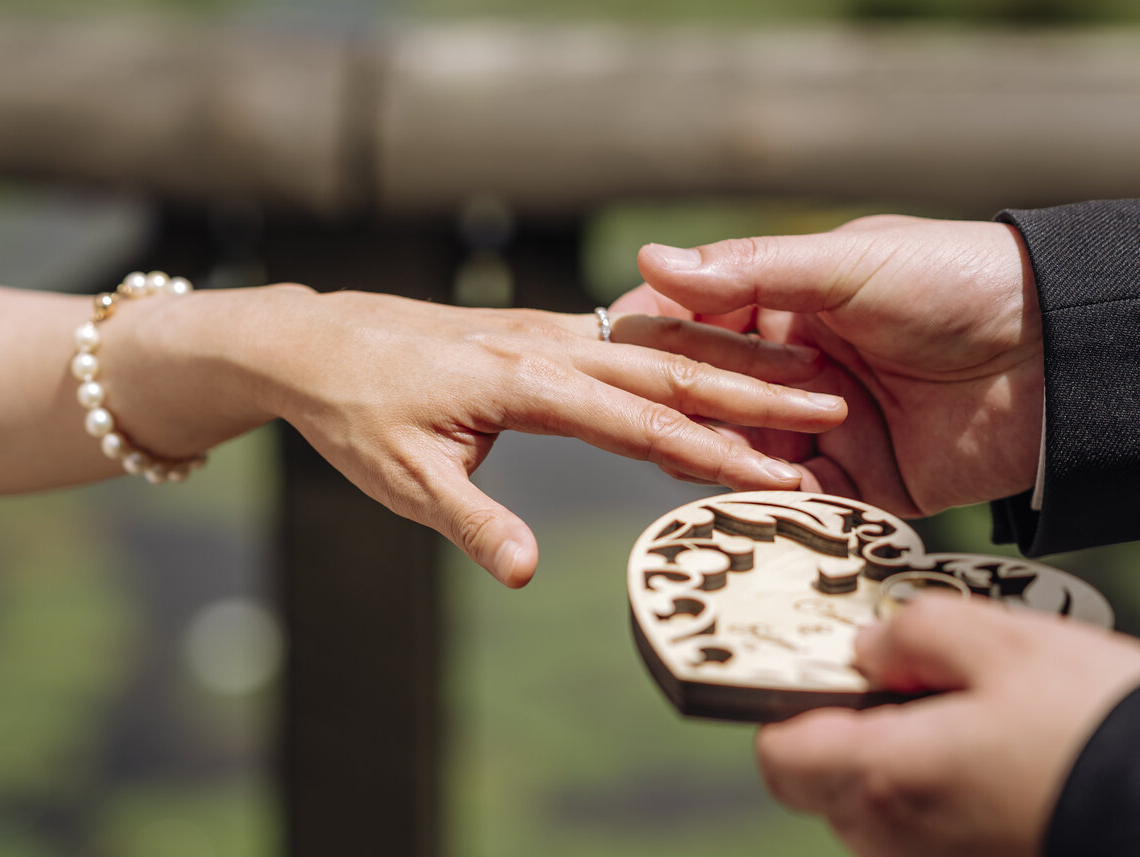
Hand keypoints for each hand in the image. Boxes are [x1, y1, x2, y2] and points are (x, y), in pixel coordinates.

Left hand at [108, 288, 845, 586]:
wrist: (314, 340)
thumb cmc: (356, 411)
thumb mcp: (404, 477)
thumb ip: (471, 521)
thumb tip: (528, 573)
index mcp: (524, 381)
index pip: (641, 422)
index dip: (716, 453)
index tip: (781, 475)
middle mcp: (547, 346)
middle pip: (670, 368)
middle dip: (756, 391)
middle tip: (833, 407)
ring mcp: (544, 332)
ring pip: (656, 345)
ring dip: (731, 361)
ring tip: (802, 375)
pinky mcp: (536, 333)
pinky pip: (625, 340)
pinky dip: (682, 351)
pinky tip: (715, 359)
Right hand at [611, 215, 1044, 515]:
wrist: (1060, 354)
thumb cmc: (958, 280)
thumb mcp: (848, 263)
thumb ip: (751, 270)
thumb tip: (649, 259)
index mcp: (785, 308)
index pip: (694, 328)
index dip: (653, 345)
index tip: (613, 362)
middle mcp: (793, 371)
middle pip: (709, 401)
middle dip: (685, 413)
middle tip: (662, 424)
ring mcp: (823, 431)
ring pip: (743, 457)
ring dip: (724, 462)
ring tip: (712, 464)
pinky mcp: (860, 484)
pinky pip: (800, 502)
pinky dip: (774, 503)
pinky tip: (759, 497)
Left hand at [756, 596, 1139, 856]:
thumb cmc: (1099, 731)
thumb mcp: (1003, 643)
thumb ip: (911, 632)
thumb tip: (869, 646)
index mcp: (884, 778)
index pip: (777, 753)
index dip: (790, 703)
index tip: (825, 667)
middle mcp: (897, 838)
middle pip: (826, 778)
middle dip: (855, 724)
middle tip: (915, 679)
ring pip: (879, 802)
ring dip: (904, 755)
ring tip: (974, 713)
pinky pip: (929, 826)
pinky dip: (944, 788)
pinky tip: (999, 754)